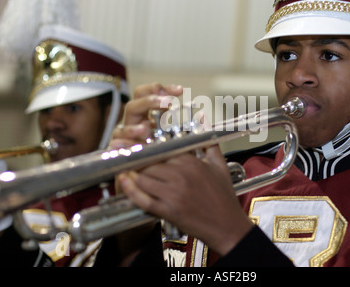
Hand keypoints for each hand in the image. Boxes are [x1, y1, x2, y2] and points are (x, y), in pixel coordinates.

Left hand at [111, 82, 253, 255]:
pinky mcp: (169, 211)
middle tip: (122, 155)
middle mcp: (181, 175)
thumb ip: (210, 144)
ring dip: (132, 174)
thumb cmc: (223, 196)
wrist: (227, 225)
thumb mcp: (220, 165)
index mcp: (191, 162)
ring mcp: (174, 193)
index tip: (135, 142)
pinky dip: (131, 191)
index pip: (161, 150)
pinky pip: (144, 199)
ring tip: (122, 168)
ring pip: (143, 178)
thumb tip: (205, 124)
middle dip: (136, 160)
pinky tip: (124, 183)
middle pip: (149, 163)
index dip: (147, 147)